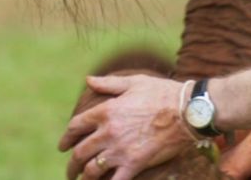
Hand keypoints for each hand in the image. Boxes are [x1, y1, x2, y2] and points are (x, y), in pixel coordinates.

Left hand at [58, 74, 193, 179]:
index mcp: (106, 111)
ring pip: (92, 169)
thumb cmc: (162, 93)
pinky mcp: (135, 164)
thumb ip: (108, 84)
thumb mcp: (133, 82)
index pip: (76, 127)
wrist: (187, 111)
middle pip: (80, 152)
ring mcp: (120, 150)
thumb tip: (88, 80)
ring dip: (83, 177)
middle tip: (70, 170)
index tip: (63, 146)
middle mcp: (109, 132)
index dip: (66, 138)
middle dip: (71, 164)